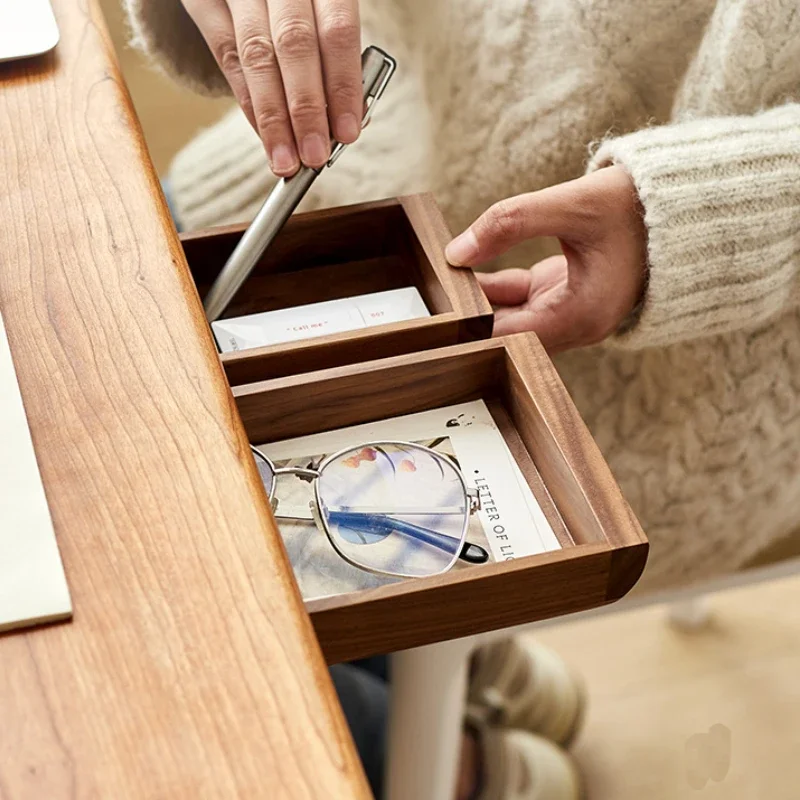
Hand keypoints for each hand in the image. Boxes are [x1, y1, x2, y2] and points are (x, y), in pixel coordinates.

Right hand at [182, 0, 361, 175]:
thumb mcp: (325, 10)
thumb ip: (334, 54)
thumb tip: (345, 121)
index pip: (338, 32)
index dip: (342, 86)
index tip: (347, 133)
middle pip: (295, 45)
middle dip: (306, 109)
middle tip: (314, 156)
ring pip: (256, 55)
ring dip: (273, 118)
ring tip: (285, 160)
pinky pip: (225, 55)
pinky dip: (248, 102)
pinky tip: (263, 134)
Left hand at [445, 166, 647, 351]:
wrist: (682, 204)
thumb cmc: (637, 205)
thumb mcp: (573, 204)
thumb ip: (511, 222)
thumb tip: (456, 251)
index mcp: (582, 316)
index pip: (509, 336)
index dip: (469, 327)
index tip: (434, 315)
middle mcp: (576, 324)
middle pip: (506, 332)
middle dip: (468, 316)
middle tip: (427, 297)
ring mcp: (570, 311)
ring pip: (510, 316)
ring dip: (478, 300)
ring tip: (438, 281)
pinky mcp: (565, 294)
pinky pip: (520, 300)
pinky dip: (494, 288)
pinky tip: (464, 271)